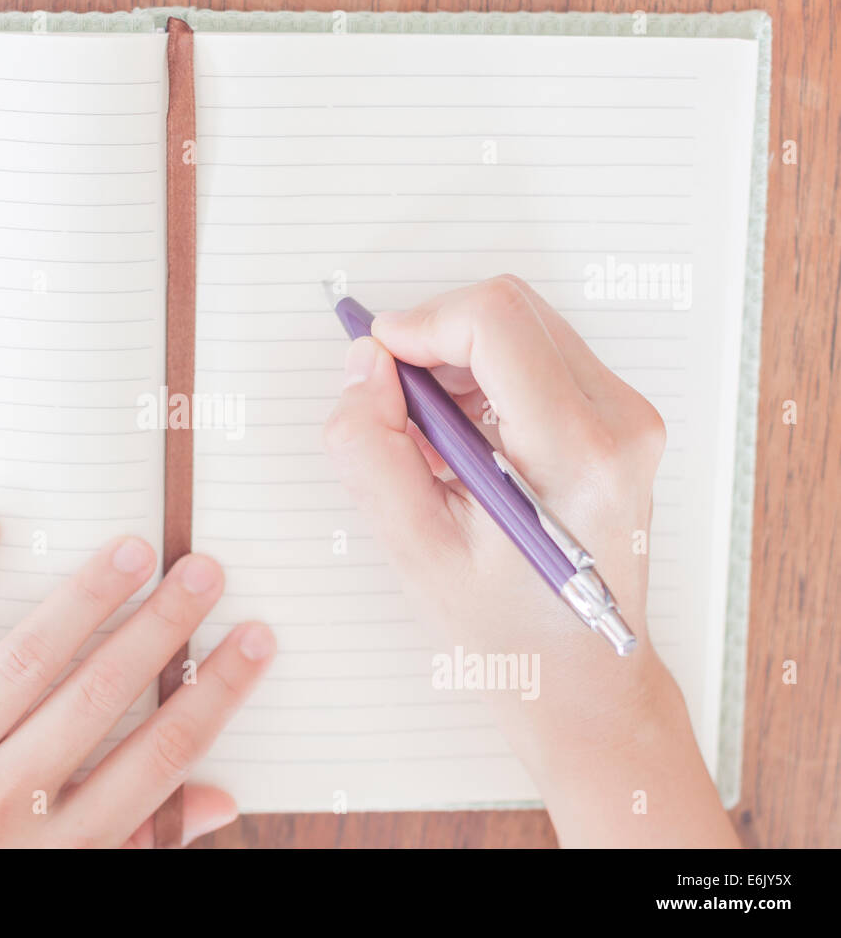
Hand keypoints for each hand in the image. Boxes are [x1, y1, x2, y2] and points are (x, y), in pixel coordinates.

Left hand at [0, 516, 274, 847]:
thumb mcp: (47, 889)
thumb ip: (132, 845)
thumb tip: (218, 799)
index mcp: (48, 857)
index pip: (155, 762)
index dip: (212, 696)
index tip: (252, 642)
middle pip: (96, 700)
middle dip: (161, 630)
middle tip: (204, 572)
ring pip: (20, 662)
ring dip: (85, 599)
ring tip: (133, 550)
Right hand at [323, 275, 736, 846]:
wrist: (583, 681)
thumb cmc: (507, 633)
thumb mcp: (414, 550)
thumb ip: (370, 449)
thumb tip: (364, 367)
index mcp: (576, 454)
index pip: (493, 321)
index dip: (417, 325)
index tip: (375, 364)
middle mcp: (620, 422)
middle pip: (508, 311)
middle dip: (434, 344)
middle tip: (396, 412)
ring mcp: (628, 417)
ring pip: (521, 327)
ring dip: (457, 366)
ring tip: (433, 447)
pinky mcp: (620, 420)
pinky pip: (538, 356)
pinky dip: (485, 381)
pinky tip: (465, 447)